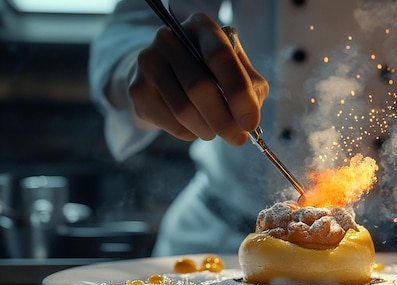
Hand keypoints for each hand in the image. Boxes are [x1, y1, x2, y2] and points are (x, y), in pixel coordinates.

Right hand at [127, 13, 268, 145]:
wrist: (168, 74)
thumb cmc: (211, 72)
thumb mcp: (237, 71)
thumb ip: (251, 89)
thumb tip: (249, 118)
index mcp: (201, 27)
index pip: (220, 56)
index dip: (238, 93)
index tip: (250, 123)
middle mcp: (170, 38)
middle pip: (199, 86)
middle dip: (224, 120)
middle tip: (237, 139)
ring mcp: (149, 61)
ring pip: (183, 109)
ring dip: (207, 129)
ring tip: (215, 131)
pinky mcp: (137, 88)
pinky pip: (168, 121)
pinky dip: (189, 133)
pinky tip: (195, 127)